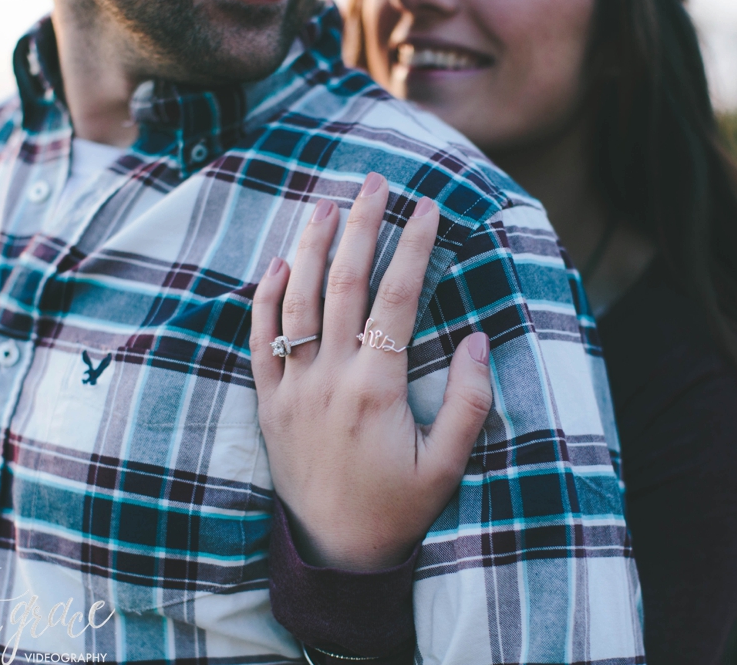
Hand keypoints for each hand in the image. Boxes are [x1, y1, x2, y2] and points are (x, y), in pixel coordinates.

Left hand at [250, 173, 493, 571]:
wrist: (336, 555)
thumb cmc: (397, 510)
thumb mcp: (447, 465)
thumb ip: (466, 401)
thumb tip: (477, 340)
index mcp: (376, 389)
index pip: (396, 298)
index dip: (413, 247)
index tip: (428, 208)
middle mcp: (330, 379)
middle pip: (344, 284)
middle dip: (362, 227)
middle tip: (375, 182)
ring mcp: (293, 390)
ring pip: (297, 302)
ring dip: (312, 248)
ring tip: (325, 204)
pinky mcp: (270, 405)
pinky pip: (260, 343)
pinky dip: (265, 301)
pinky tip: (278, 265)